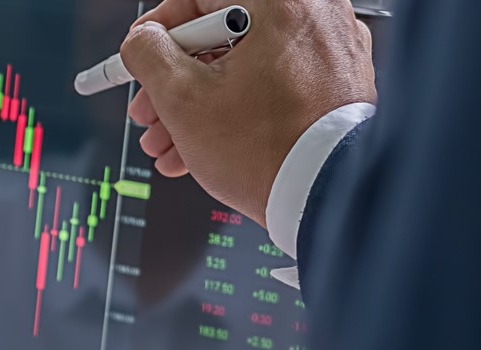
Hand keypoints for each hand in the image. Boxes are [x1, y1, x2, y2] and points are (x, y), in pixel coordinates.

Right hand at [122, 0, 374, 224]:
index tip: (142, 52)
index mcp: (281, 4)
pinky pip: (273, 82)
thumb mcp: (182, 98)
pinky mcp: (338, 80)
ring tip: (171, 138)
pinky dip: (237, 106)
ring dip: (199, 99)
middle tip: (151, 107)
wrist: (326, 199)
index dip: (159, 28)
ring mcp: (332, 48)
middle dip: (176, 78)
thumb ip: (149, 55)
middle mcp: (315, 16)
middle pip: (222, 33)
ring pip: (245, 62)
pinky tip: (204, 141)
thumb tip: (142, 42)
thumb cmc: (269, 151)